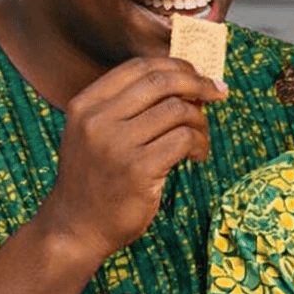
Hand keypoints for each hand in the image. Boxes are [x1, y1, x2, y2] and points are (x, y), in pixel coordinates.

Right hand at [37, 57, 225, 260]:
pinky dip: (199, 145)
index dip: (176, 65)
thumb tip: (184, 82)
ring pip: (178, 110)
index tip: (199, 74)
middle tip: (218, 92)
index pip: (138, 67)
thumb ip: (126, 107)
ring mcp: (116, 144)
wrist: (76, 227)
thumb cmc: (95, 179)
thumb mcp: (93, 134)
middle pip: (162, 81)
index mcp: (85, 104)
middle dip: (198, 83)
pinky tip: (197, 157)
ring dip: (200, 122)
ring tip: (201, 139)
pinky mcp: (138, 169)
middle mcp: (97, 119)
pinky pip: (184, 140)